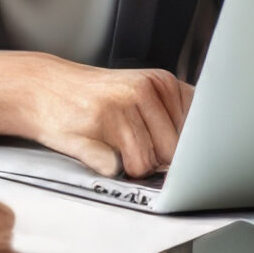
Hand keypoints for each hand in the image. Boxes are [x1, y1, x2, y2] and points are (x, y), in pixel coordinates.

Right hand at [0, 51, 191, 179]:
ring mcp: (119, 108)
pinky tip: (97, 148)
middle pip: (174, 154)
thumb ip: (175, 116)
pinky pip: (116, 169)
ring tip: (113, 143)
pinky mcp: (94, 130)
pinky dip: (107, 168)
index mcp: (162, 83)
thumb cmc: (96, 98)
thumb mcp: (142, 95)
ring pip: (146, 166)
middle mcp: (144, 90)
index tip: (193, 162)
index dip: (194, 153)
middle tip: (133, 146)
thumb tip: (210, 152)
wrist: (43, 88)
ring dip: (130, 167)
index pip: (200, 131)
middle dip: (158, 163)